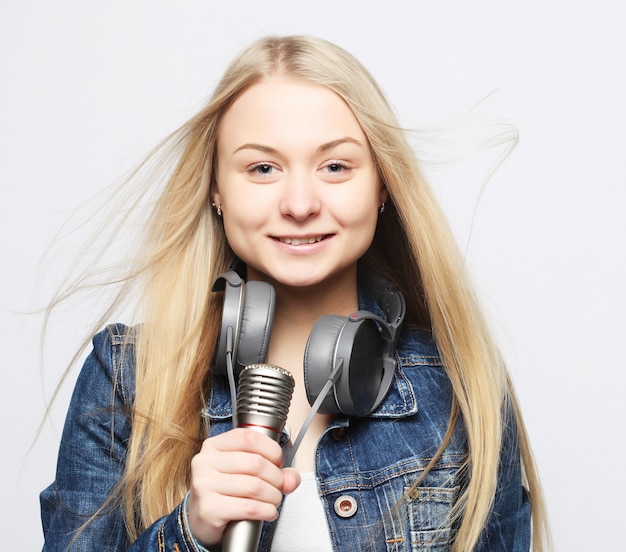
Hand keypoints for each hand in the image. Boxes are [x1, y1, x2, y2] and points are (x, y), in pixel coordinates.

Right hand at [187, 428, 300, 546]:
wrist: (200, 519)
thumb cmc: (224, 490)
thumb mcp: (244, 472)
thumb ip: (273, 469)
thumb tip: (292, 478)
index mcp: (214, 445)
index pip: (249, 438)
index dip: (271, 450)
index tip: (278, 462)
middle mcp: (205, 462)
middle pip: (255, 463)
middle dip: (276, 477)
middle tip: (279, 486)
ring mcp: (204, 485)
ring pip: (254, 486)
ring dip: (273, 496)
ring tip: (274, 501)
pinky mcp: (208, 509)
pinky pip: (248, 507)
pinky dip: (266, 511)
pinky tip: (269, 512)